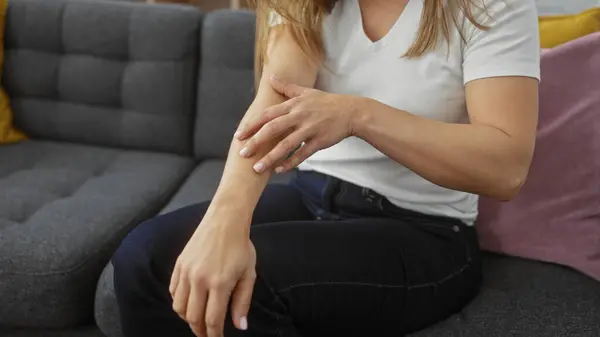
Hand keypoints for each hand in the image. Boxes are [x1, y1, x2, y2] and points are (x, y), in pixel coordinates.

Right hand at [170, 206, 255, 336]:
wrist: (225, 221)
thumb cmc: (240, 247)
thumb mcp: (248, 274)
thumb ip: (242, 302)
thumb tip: (240, 326)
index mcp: (219, 283)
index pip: (212, 320)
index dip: (214, 335)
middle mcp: (199, 279)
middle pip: (192, 317)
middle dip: (200, 330)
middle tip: (208, 334)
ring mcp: (186, 272)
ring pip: (179, 307)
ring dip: (187, 318)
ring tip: (198, 319)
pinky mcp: (179, 265)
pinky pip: (173, 292)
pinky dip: (179, 302)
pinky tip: (190, 302)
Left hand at [235, 76, 360, 172]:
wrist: (351, 112)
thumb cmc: (327, 102)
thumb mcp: (306, 92)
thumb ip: (286, 87)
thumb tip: (270, 77)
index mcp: (293, 105)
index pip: (267, 115)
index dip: (252, 125)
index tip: (239, 135)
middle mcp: (299, 116)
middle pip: (272, 130)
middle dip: (255, 142)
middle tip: (242, 153)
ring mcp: (309, 129)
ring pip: (285, 145)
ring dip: (269, 157)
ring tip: (256, 168)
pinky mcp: (318, 141)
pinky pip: (301, 154)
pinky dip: (289, 163)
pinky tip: (278, 170)